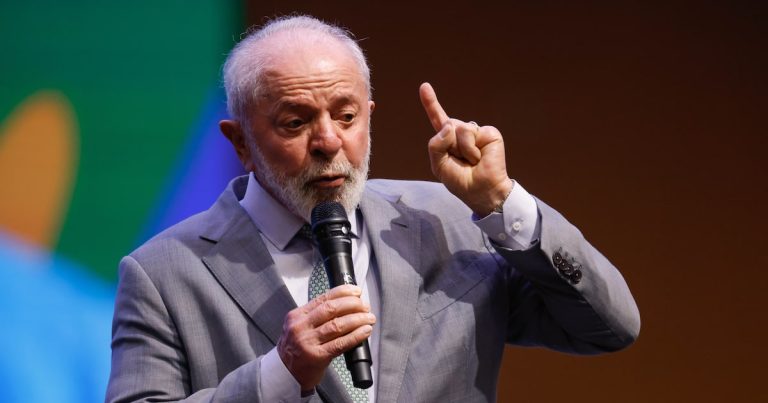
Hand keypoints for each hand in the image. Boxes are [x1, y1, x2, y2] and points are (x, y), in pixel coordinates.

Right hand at [277, 284, 374, 391]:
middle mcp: (301, 326)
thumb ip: (315, 316)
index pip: (323, 298)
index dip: (343, 292)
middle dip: (352, 305)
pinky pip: (340, 343)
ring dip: (358, 319)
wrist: (284, 374)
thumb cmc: (295, 350)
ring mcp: (308, 342)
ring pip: (337, 325)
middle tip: (365, 306)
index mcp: (297, 315)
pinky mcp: (317, 356)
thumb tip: (345, 305)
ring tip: (369, 318)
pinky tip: (365, 331)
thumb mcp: (298, 327)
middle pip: (331, 309)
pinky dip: (356, 335)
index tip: (356, 291)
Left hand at [419, 82, 513, 215]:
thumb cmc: (460, 181)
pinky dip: (471, 149)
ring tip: (471, 161)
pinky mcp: (489, 133)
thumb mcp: (438, 165)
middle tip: (460, 161)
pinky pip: (470, 133)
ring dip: (461, 149)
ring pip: (458, 128)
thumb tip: (449, 125)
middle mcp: (462, 132)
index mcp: (448, 139)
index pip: (438, 118)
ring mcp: (476, 132)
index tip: (424, 87)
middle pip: (446, 124)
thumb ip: (436, 145)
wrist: (481, 191)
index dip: (431, 103)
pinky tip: (479, 158)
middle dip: (448, 144)